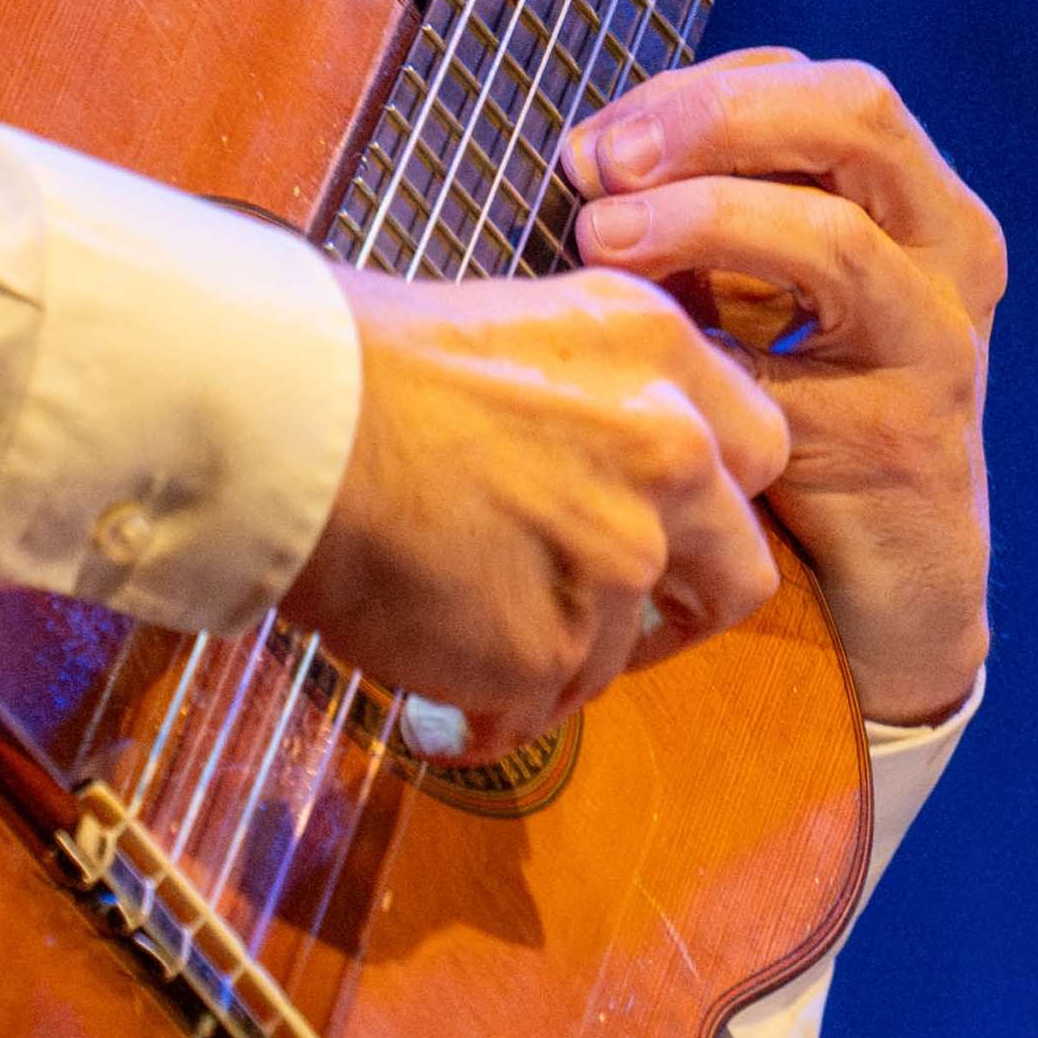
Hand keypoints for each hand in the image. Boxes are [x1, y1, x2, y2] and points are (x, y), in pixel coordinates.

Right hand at [281, 266, 788, 756]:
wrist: (280, 417)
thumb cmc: (353, 356)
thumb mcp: (515, 325)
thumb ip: (593, 390)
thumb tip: (592, 452)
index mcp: (657, 354)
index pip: (757, 452)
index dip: (710, 503)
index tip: (662, 524)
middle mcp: (668, 453)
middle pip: (739, 572)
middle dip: (678, 608)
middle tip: (601, 616)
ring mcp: (617, 560)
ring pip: (620, 652)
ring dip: (553, 659)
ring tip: (461, 639)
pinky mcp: (550, 649)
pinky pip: (534, 712)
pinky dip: (482, 712)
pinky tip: (427, 697)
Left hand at [563, 48, 1002, 724]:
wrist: (887, 573)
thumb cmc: (805, 411)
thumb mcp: (763, 292)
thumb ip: (711, 219)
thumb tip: (593, 155)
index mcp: (917, 197)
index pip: (818, 86)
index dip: (702, 92)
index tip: (601, 138)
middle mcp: (951, 252)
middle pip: (854, 114)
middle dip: (711, 120)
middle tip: (601, 163)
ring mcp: (937, 342)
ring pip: (831, 237)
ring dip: (699, 223)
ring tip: (598, 239)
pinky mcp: (900, 437)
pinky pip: (788, 377)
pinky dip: (703, 358)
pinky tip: (639, 365)